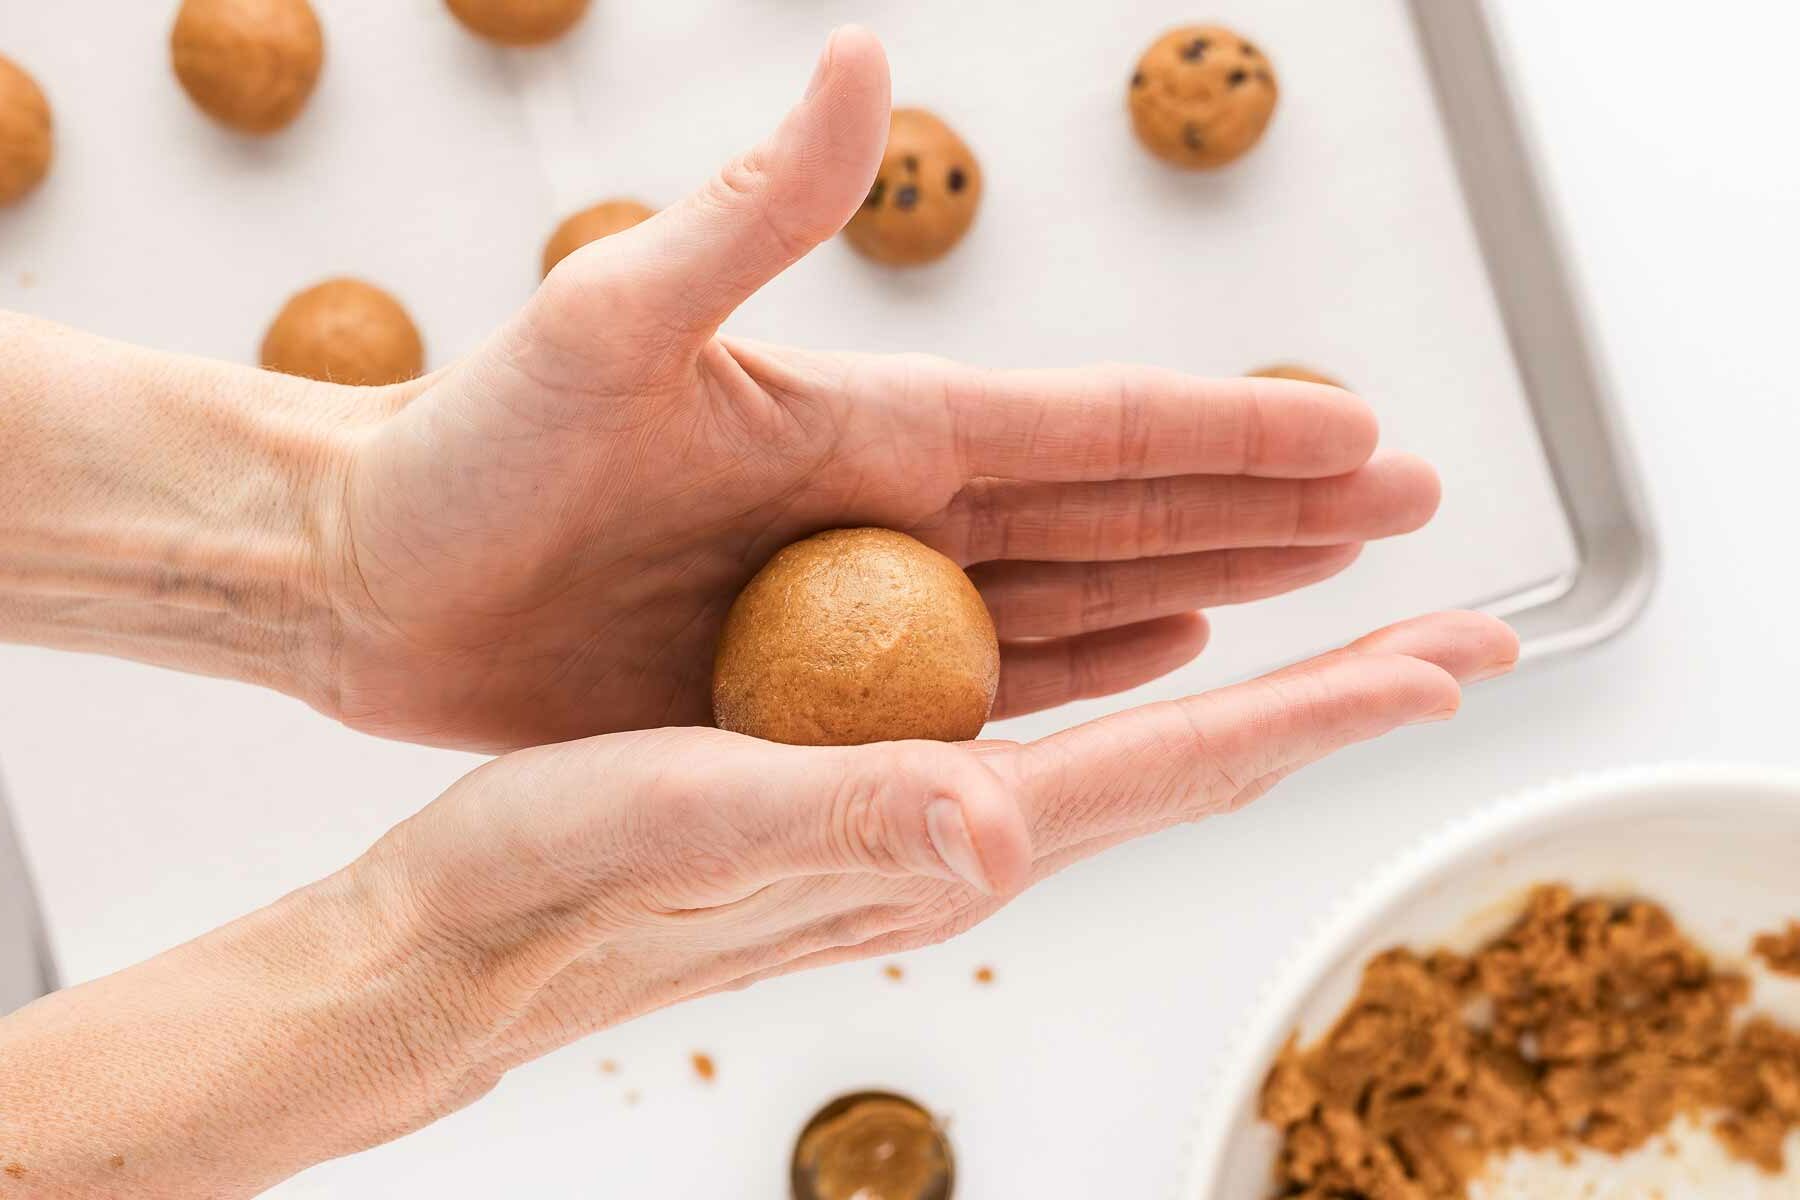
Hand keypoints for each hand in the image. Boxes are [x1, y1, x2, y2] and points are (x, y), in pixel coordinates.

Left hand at [324, 27, 1439, 750]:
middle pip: (1122, 509)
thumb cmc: (464, 450)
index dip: (1236, 434)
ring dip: (1208, 581)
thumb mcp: (606, 322)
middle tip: (1406, 508)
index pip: (1094, 429)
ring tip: (1321, 579)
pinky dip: (1092, 661)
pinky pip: (989, 677)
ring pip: (1078, 594)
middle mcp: (888, 509)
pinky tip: (1165, 648)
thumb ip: (751, 211)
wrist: (364, 575)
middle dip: (1270, 507)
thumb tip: (869, 58)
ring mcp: (860, 600)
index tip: (1366, 435)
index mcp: (869, 426)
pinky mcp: (814, 686)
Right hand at [372, 611, 1513, 1086]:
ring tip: (1340, 644)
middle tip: (1457, 642)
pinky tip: (1147, 668)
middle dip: (1335, 699)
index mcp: (945, 839)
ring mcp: (921, 831)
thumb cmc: (558, 882)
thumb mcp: (688, 821)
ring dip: (1255, 696)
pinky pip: (1047, 739)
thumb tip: (994, 819)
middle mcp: (960, 843)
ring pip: (1138, 750)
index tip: (1444, 660)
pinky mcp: (867, 805)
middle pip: (1195, 764)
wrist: (473, 944)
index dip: (1323, 709)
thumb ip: (843, 822)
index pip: (1180, 768)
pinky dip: (1137, 696)